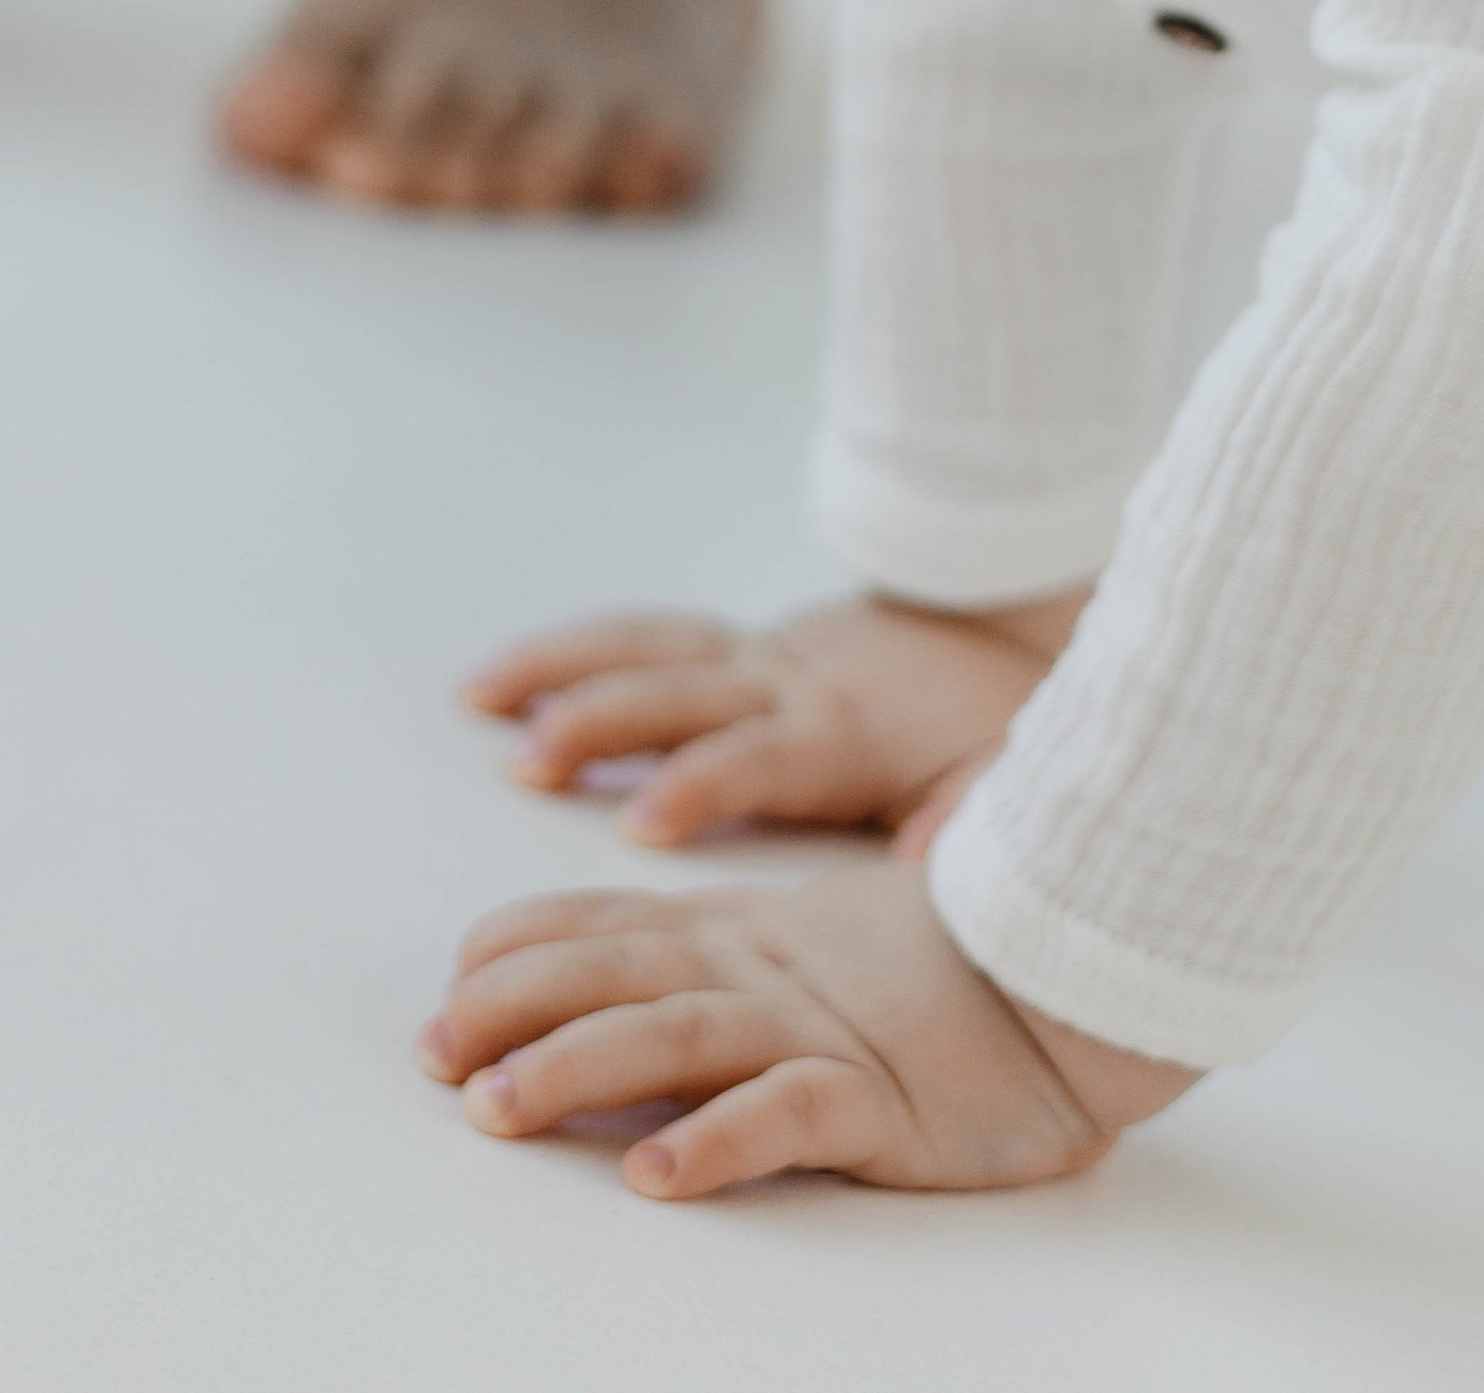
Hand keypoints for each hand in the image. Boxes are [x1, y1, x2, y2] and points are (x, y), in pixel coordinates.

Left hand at [417, 857, 1196, 1194]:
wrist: (1079, 968)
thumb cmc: (944, 966)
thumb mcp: (809, 942)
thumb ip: (721, 947)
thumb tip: (615, 974)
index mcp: (744, 931)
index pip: (611, 925)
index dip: (525, 951)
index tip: (450, 979)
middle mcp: (764, 972)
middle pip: (618, 977)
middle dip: (513, 1010)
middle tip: (430, 1051)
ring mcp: (820, 1031)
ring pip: (679, 1041)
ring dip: (578, 1070)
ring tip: (496, 1106)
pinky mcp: (880, 1099)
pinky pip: (790, 1118)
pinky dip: (719, 1138)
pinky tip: (658, 1170)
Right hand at [460, 596, 1057, 847]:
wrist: (1005, 619)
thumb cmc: (994, 726)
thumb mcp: (1005, 780)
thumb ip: (969, 822)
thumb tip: (931, 864)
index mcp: (845, 733)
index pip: (762, 757)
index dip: (705, 784)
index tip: (642, 824)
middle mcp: (789, 685)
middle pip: (684, 693)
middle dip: (604, 723)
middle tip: (530, 761)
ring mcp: (759, 659)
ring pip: (649, 652)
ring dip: (561, 671)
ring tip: (478, 700)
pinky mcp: (743, 650)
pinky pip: (646, 645)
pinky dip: (572, 656)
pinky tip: (503, 687)